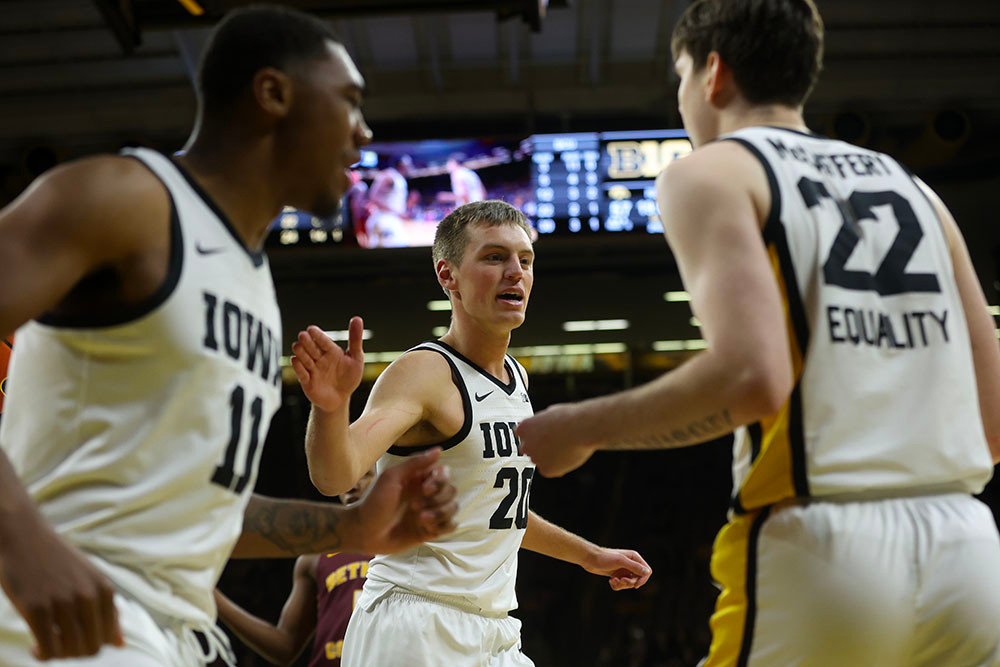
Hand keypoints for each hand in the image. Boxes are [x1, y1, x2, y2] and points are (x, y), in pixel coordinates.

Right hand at [0, 514, 123, 658]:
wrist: (25, 537)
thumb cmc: (57, 561)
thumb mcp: (90, 580)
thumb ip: (107, 611)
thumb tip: (120, 644)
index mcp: (105, 590)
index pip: (107, 638)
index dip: (90, 645)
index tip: (74, 639)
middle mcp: (88, 596)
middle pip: (91, 648)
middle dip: (75, 653)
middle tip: (59, 644)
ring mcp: (63, 602)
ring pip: (70, 651)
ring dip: (58, 654)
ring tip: (47, 645)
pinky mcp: (37, 608)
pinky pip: (48, 649)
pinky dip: (42, 655)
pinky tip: (35, 646)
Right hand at [291, 319, 363, 412]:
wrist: (341, 398)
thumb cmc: (349, 377)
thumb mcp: (356, 358)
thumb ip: (355, 339)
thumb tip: (357, 319)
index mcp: (331, 351)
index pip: (323, 341)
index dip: (317, 335)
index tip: (311, 329)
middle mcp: (319, 358)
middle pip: (311, 348)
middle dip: (307, 342)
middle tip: (303, 335)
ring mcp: (312, 369)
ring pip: (304, 359)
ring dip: (301, 352)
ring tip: (297, 346)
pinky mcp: (307, 382)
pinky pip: (302, 374)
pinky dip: (298, 367)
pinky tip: (295, 360)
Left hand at [354, 448, 457, 553]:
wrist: (364, 532)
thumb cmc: (374, 502)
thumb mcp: (391, 478)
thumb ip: (415, 463)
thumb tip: (439, 450)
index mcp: (419, 480)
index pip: (444, 474)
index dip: (440, 480)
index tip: (425, 488)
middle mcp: (427, 495)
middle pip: (451, 490)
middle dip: (438, 499)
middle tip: (415, 505)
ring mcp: (429, 512)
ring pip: (453, 508)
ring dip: (440, 513)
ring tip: (420, 519)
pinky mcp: (430, 530)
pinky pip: (450, 526)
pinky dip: (444, 525)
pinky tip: (427, 527)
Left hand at [516, 403, 597, 476]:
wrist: (581, 429)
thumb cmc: (569, 417)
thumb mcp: (550, 413)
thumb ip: (542, 424)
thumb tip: (545, 426)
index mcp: (523, 428)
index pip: (522, 435)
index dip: (533, 435)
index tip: (543, 434)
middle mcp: (525, 445)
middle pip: (528, 449)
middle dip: (538, 447)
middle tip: (554, 442)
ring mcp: (535, 459)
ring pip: (540, 460)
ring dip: (549, 456)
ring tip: (566, 447)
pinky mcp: (546, 470)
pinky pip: (550, 469)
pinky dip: (558, 465)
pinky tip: (568, 455)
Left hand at [582, 548, 651, 591]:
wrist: (589, 559)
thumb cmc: (604, 557)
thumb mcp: (620, 561)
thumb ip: (634, 567)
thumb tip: (647, 572)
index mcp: (634, 557)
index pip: (647, 571)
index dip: (643, 580)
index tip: (635, 585)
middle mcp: (630, 563)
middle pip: (638, 579)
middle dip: (629, 583)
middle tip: (620, 580)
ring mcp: (624, 570)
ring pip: (629, 584)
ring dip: (622, 585)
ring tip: (613, 580)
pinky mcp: (617, 575)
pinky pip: (622, 585)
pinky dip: (616, 585)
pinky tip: (610, 581)